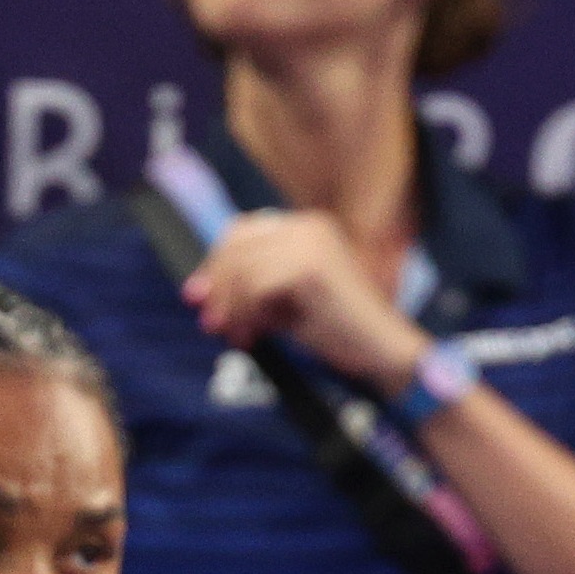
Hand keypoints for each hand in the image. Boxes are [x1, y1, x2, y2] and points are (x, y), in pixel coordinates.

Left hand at [182, 209, 429, 393]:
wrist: (379, 348)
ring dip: (232, 309)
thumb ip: (246, 289)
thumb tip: (195, 291)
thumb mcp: (281, 301)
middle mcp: (309, 225)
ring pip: (242, 271)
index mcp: (305, 226)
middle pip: (235, 247)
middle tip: (211, 324)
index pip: (241, 231)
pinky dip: (248, 315)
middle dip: (216, 288)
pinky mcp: (310, 268)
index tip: (199, 298)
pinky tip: (256, 335)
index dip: (215, 264)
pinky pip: (255, 288)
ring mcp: (312, 243)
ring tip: (239, 335)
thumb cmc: (334, 329)